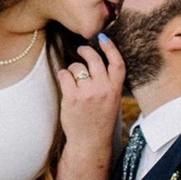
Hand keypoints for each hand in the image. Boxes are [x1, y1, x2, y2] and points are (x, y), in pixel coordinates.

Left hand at [58, 32, 126, 150]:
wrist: (90, 142)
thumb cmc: (100, 120)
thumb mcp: (112, 101)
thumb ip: (108, 83)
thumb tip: (98, 60)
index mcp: (115, 89)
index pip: (117, 62)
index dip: (111, 47)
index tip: (103, 38)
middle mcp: (103, 89)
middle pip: (94, 59)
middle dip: (86, 51)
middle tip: (81, 50)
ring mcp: (87, 93)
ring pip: (77, 67)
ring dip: (73, 70)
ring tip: (74, 80)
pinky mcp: (72, 97)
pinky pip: (65, 75)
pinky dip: (63, 76)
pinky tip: (66, 83)